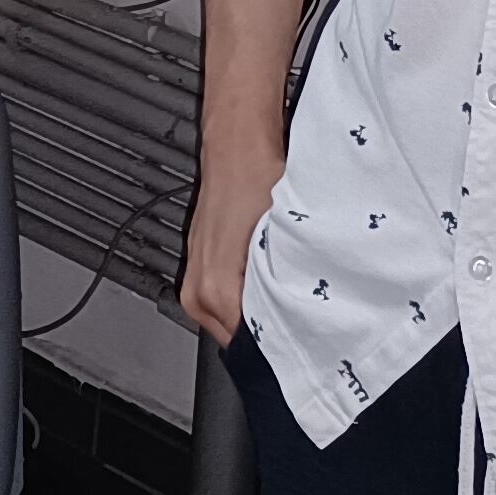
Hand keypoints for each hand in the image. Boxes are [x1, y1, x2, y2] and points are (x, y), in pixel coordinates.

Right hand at [179, 142, 282, 346]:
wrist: (236, 148)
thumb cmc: (256, 182)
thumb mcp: (281, 240)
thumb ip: (284, 289)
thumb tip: (301, 319)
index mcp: (215, 289)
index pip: (246, 346)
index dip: (278, 344)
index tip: (300, 339)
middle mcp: (197, 289)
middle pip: (235, 337)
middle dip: (265, 330)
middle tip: (297, 316)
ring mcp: (195, 279)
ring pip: (228, 320)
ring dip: (255, 310)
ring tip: (282, 292)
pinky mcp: (199, 267)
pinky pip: (223, 299)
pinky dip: (244, 293)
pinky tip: (264, 275)